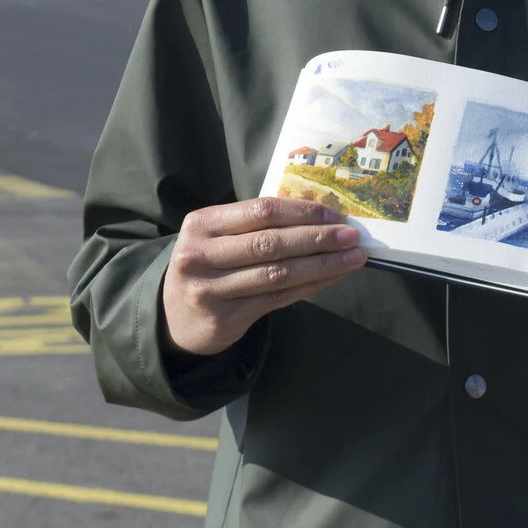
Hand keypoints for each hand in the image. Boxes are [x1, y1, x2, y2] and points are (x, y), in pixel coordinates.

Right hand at [160, 197, 367, 356]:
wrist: (174, 317)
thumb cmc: (207, 266)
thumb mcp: (216, 237)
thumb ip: (254, 225)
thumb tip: (317, 216)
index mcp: (202, 223)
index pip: (261, 210)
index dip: (302, 212)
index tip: (335, 216)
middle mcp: (202, 254)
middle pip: (271, 242)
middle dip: (318, 238)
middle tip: (352, 236)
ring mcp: (212, 288)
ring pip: (278, 273)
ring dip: (322, 265)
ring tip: (353, 258)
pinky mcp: (227, 317)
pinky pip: (278, 298)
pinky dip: (310, 286)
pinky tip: (331, 277)